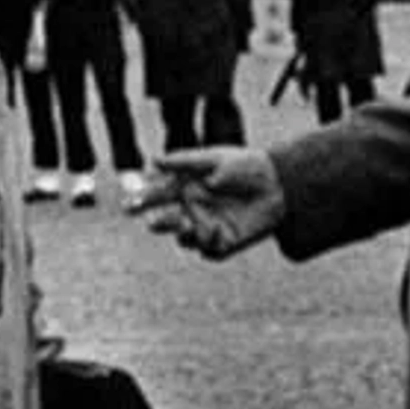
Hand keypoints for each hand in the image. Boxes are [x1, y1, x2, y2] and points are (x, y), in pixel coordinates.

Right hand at [142, 149, 286, 258]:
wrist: (279, 185)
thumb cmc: (246, 166)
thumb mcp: (214, 158)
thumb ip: (184, 161)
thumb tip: (153, 161)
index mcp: (186, 187)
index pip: (158, 195)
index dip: (143, 200)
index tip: (130, 203)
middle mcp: (193, 209)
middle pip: (166, 219)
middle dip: (157, 222)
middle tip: (152, 221)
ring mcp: (206, 227)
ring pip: (183, 237)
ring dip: (180, 232)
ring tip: (183, 223)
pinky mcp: (222, 244)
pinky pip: (207, 249)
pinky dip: (208, 242)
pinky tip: (216, 231)